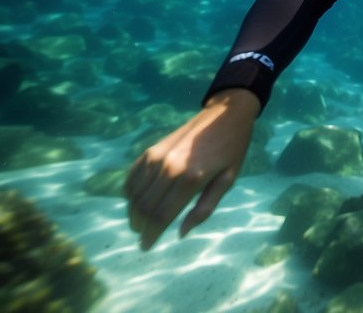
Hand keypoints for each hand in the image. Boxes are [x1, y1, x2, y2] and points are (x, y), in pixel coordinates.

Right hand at [125, 88, 258, 249]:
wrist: (225, 115)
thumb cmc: (231, 150)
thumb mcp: (227, 180)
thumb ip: (204, 208)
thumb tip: (181, 233)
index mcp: (190, 179)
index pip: (161, 215)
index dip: (151, 235)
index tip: (146, 246)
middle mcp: (168, 168)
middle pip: (144, 207)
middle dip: (140, 226)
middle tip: (143, 236)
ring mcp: (157, 156)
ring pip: (135, 194)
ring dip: (133, 212)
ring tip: (140, 223)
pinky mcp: (152, 149)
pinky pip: (133, 176)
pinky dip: (130, 192)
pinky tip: (136, 200)